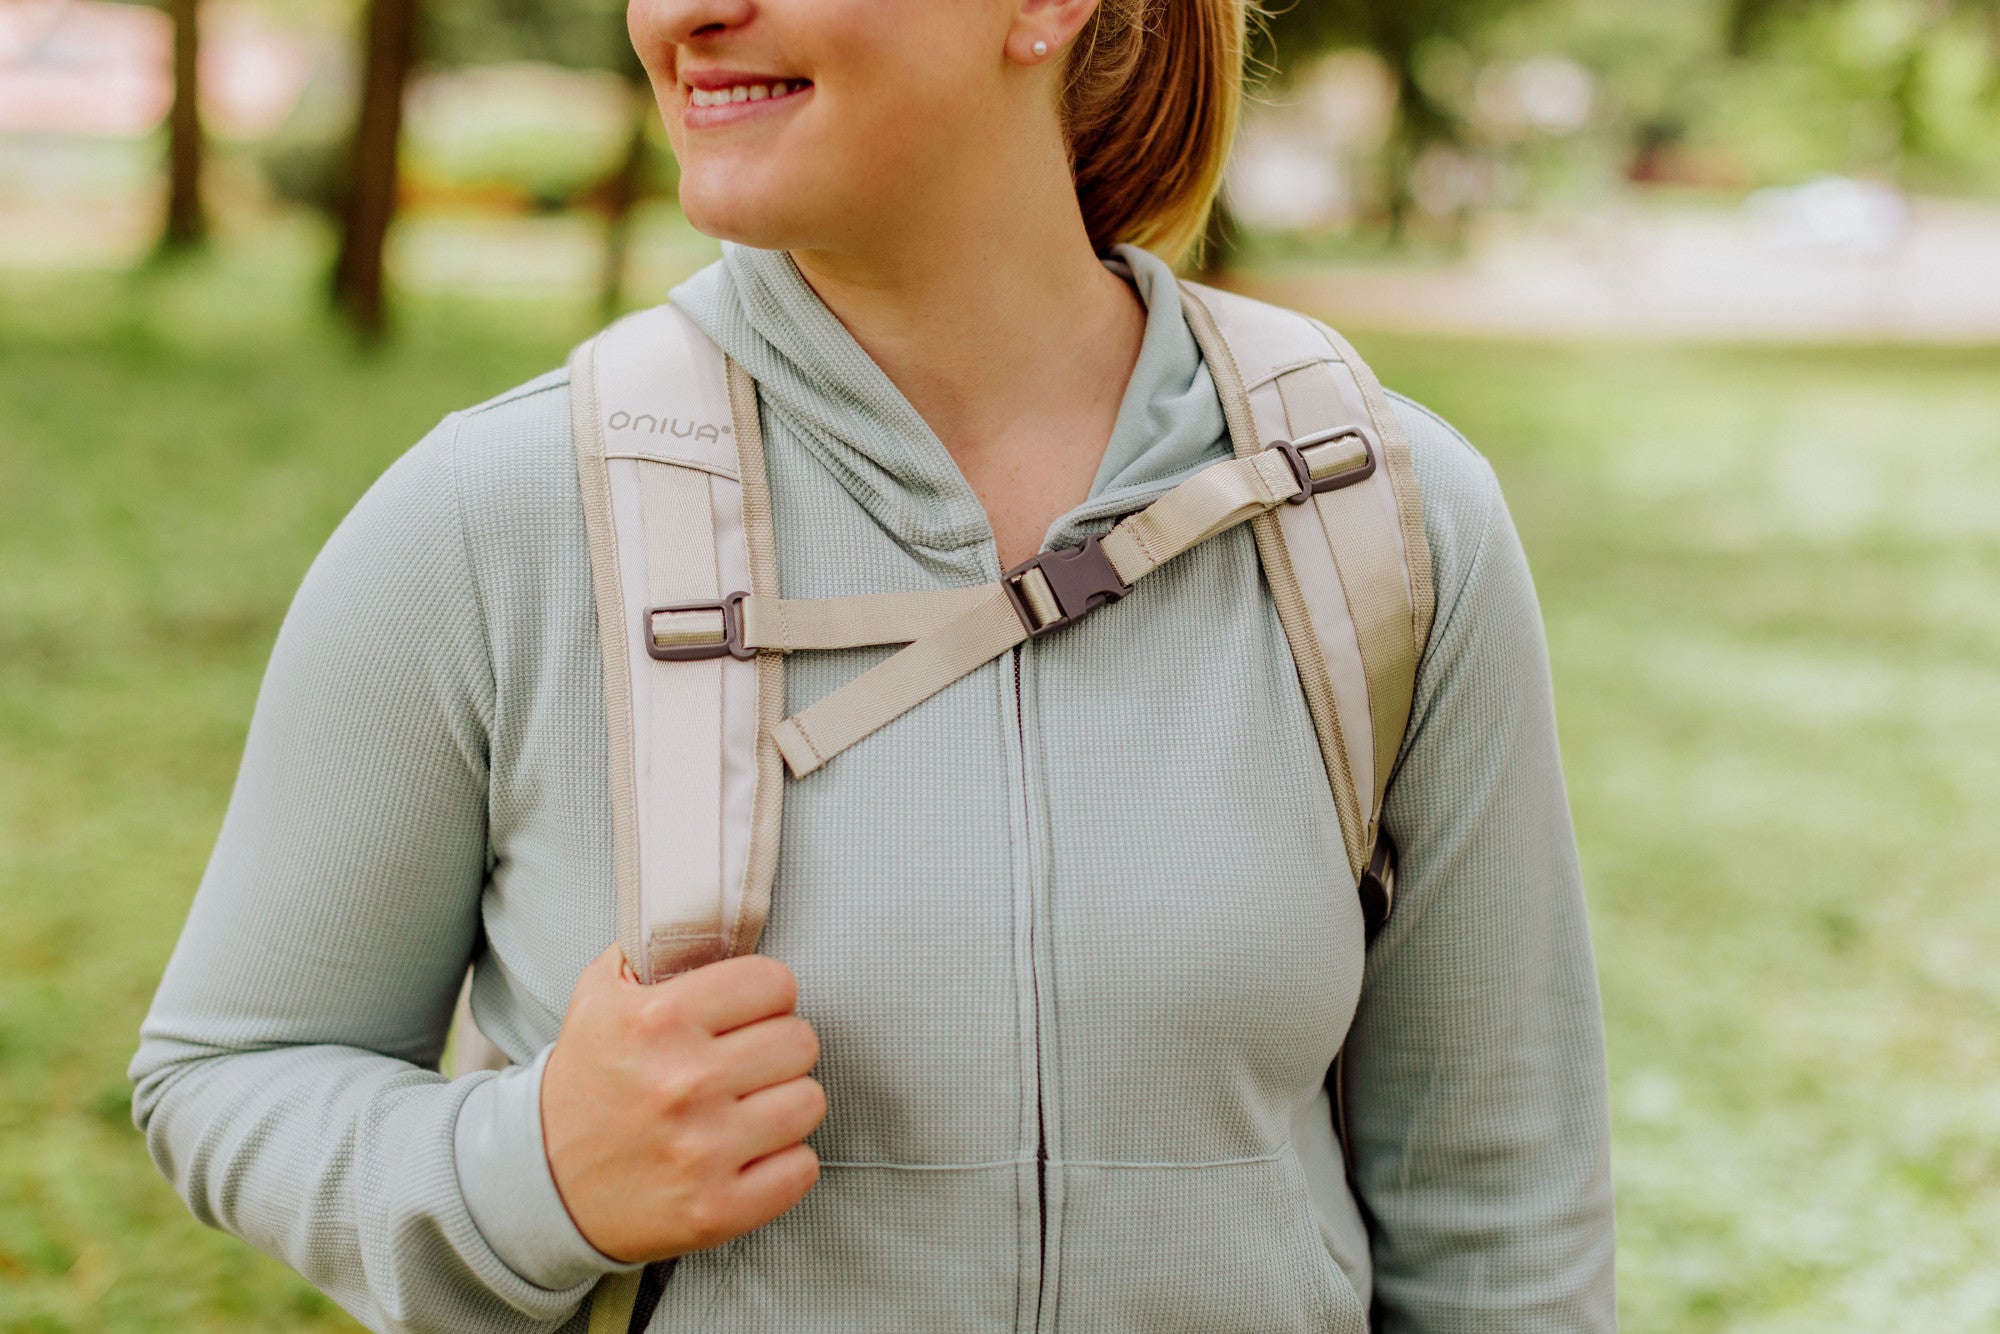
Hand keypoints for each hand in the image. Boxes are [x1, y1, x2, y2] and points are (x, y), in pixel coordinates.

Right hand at [541, 946, 825, 1262]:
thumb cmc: (587, 1080)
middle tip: (745, 1063)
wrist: (540, 1184)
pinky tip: (749, 1154)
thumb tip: (719, 917)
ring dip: (785, 1103)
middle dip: (777, 1048)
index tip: (746, 1012)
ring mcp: (703, 1152)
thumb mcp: (600, 995)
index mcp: (658, 1020)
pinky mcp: (717, 1210)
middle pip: (801, 1041)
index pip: (775, 982)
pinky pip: (803, 1168)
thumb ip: (657, 947)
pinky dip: (785, 1162)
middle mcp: (683, 1083)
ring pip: (810, 1101)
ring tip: (748, 1107)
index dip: (765, 995)